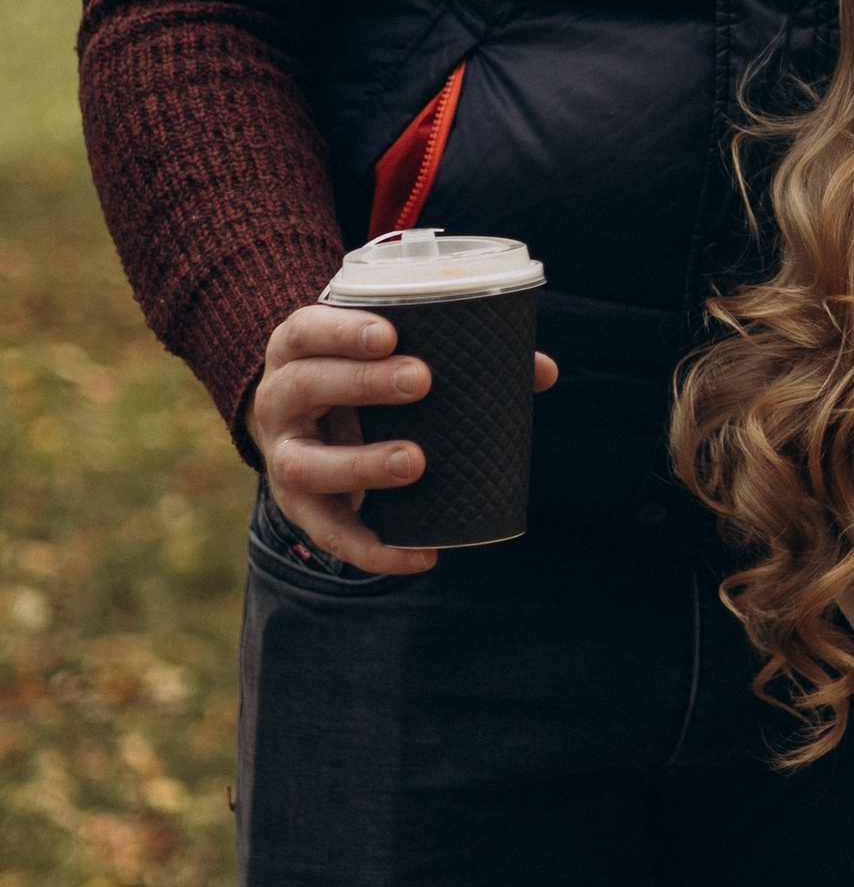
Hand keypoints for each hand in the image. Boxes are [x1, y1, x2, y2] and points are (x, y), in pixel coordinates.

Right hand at [250, 301, 557, 577]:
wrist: (297, 423)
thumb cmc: (358, 377)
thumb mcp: (385, 355)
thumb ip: (458, 355)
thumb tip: (542, 370)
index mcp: (297, 350)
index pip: (306, 331)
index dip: (342, 331)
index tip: (390, 333)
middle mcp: (279, 400)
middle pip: (305, 387)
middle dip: (362, 384)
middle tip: (421, 380)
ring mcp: (282, 457)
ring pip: (305, 465)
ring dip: (360, 465)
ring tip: (415, 462)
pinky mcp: (300, 508)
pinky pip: (329, 534)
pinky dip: (372, 550)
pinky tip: (422, 556)